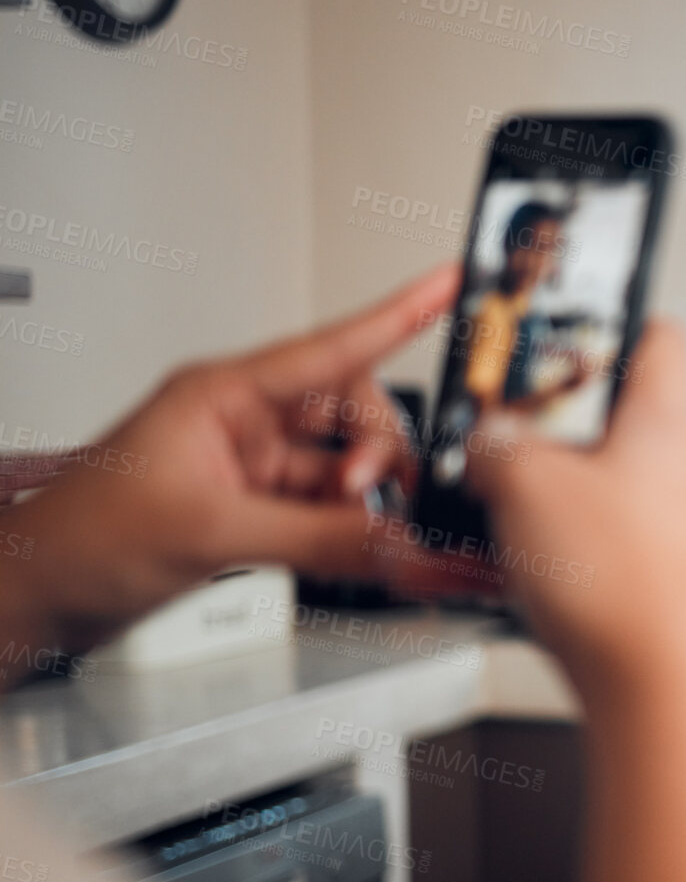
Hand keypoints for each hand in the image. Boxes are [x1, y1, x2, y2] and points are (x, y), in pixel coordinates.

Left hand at [0, 264, 458, 658]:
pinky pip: (325, 510)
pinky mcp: (250, 511)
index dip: (397, 313)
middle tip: (380, 499)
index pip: (332, 346)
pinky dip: (349, 531)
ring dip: (366, 500)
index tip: (448, 286)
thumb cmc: (81, 538)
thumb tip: (398, 543)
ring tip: (368, 536)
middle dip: (381, 453)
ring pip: (344, 466)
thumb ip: (318, 537)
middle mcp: (242, 422)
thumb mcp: (211, 532)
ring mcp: (248, 468)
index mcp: (224, 394)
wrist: (36, 595)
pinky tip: (358, 553)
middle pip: (352, 413)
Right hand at [439, 320, 685, 691]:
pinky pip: (603, 544)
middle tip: (509, 431)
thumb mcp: (524, 481)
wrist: (655, 686)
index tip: (569, 328)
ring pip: (605, 486)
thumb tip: (489, 438)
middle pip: (619, 418)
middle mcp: (680, 473)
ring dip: (553, 489)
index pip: (660, 338)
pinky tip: (524, 566)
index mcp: (663, 424)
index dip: (614, 323)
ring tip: (505, 504)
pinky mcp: (659, 582)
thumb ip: (497, 443)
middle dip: (556, 424)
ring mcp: (674, 530)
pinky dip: (562, 545)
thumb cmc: (619, 583)